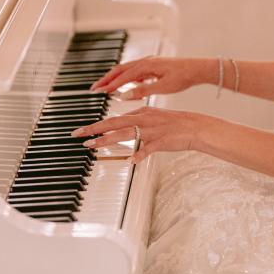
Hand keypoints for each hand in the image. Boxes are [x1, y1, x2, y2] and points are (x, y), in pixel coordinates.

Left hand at [72, 106, 203, 162]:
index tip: (84, 130)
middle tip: (78, 135)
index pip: (114, 119)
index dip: (97, 125)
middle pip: (113, 123)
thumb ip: (137, 121)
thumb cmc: (174, 124)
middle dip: (94, 129)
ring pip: (125, 134)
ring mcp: (151, 130)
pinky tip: (131, 160)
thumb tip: (123, 125)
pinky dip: (139, 154)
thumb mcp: (153, 117)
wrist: (194, 126)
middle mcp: (143, 119)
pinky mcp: (160, 141)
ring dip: (107, 140)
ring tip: (93, 146)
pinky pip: (147, 149)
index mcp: (141, 113)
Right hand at [91, 55, 208, 97]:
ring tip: (104, 88)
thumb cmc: (184, 77)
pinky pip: (135, 72)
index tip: (99, 92)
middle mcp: (146, 62)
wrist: (198, 69)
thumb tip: (124, 95)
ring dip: (114, 78)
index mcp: (147, 65)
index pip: (123, 76)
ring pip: (126, 70)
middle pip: (120, 69)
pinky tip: (125, 87)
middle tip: (94, 88)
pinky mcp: (153, 66)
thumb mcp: (163, 87)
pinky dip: (126, 78)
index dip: (110, 85)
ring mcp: (149, 63)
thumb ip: (143, 91)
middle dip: (106, 79)